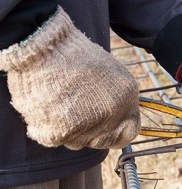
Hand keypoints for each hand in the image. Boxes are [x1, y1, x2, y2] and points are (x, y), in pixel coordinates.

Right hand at [0, 7, 139, 149]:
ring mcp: (89, 125)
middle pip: (103, 141)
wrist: (45, 46)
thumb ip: (116, 98)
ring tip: (59, 105)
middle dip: (91, 134)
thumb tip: (116, 118)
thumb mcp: (109, 72)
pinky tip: (45, 107)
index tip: (105, 131)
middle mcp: (113, 114)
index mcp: (127, 98)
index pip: (129, 133)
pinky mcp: (62, 131)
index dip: (116, 133)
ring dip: (68, 130)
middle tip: (75, 116)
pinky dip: (46, 127)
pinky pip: (54, 138)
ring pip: (78, 142)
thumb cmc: (74, 54)